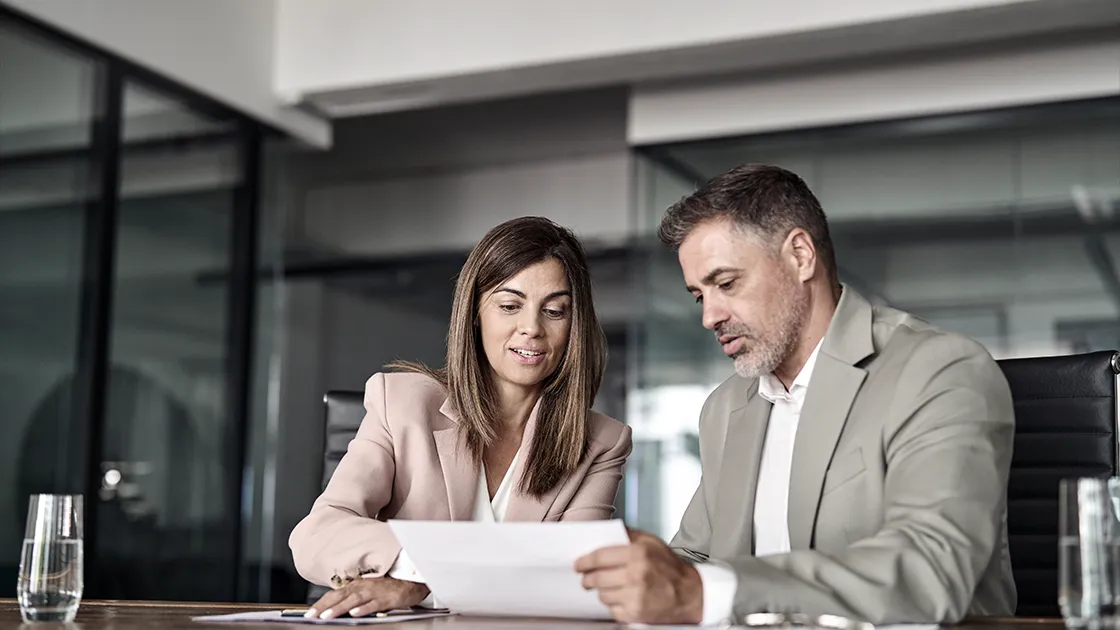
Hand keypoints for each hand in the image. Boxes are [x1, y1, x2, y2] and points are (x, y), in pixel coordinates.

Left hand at [307, 577, 429, 618]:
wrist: (412, 581)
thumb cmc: (389, 586)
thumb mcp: (368, 590)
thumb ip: (353, 598)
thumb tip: (336, 607)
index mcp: (357, 585)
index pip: (335, 594)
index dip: (321, 603)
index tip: (309, 612)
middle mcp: (363, 587)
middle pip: (340, 596)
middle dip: (324, 607)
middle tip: (311, 616)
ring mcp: (375, 592)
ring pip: (354, 600)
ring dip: (339, 608)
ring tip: (327, 616)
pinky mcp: (387, 598)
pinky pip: (374, 604)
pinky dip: (364, 608)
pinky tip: (355, 613)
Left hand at [574, 528, 702, 623]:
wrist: (691, 594)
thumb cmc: (671, 568)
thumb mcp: (652, 542)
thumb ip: (628, 535)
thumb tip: (605, 532)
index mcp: (638, 554)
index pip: (599, 557)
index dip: (584, 561)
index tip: (579, 564)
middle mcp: (636, 575)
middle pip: (596, 578)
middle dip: (587, 578)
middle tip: (586, 577)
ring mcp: (635, 596)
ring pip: (602, 594)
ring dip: (602, 591)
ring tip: (611, 586)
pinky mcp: (635, 613)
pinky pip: (612, 609)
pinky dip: (614, 604)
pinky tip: (623, 597)